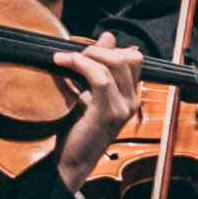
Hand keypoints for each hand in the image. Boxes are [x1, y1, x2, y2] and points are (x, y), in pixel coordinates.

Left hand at [50, 41, 144, 171]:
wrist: (71, 162)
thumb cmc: (78, 130)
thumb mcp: (88, 92)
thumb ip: (98, 67)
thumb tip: (108, 36)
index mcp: (130, 96)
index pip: (133, 59)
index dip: (109, 49)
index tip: (83, 51)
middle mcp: (132, 101)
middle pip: (128, 57)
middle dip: (98, 49)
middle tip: (73, 54)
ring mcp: (123, 107)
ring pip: (115, 64)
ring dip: (87, 55)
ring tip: (64, 58)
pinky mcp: (108, 113)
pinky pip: (101, 78)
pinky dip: (82, 65)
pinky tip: (64, 62)